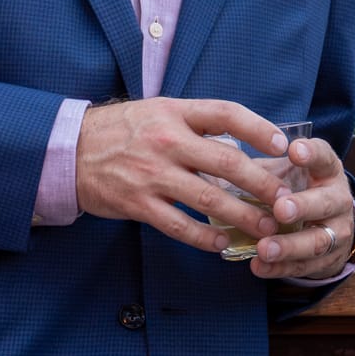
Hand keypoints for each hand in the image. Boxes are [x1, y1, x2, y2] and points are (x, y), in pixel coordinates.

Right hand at [75, 98, 291, 252]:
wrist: (69, 150)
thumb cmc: (124, 130)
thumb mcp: (159, 112)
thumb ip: (197, 125)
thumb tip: (242, 144)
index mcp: (176, 113)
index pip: (227, 114)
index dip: (260, 129)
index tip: (284, 147)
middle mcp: (167, 141)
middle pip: (227, 162)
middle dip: (262, 184)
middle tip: (285, 200)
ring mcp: (152, 174)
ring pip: (209, 199)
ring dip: (242, 216)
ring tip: (266, 227)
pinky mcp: (137, 204)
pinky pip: (178, 225)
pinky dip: (204, 237)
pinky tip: (222, 243)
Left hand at [249, 135, 354, 278]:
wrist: (329, 224)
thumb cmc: (298, 190)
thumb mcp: (287, 173)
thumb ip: (262, 169)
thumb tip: (218, 166)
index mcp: (328, 171)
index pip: (324, 157)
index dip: (312, 154)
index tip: (294, 151)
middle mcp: (338, 200)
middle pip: (326, 202)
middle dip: (303, 206)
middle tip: (280, 209)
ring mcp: (337, 232)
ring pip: (318, 241)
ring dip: (289, 245)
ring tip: (264, 248)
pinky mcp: (329, 260)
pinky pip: (304, 266)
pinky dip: (280, 268)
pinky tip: (259, 266)